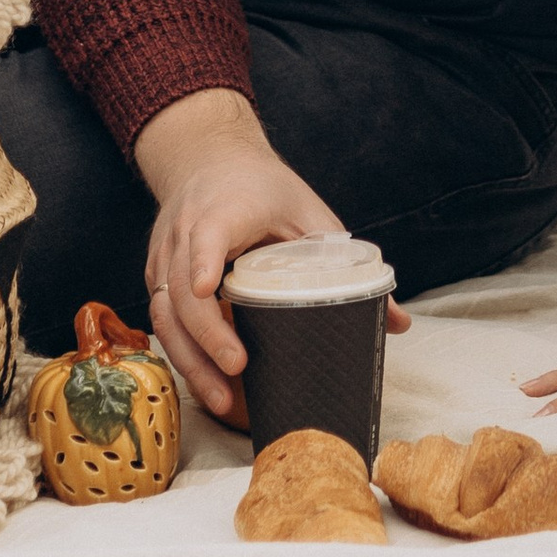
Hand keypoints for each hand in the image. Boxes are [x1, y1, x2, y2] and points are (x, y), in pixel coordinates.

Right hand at [131, 89, 409, 423]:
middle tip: (237, 368)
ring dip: (189, 359)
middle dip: (206, 335)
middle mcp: (185, 232)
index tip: (212, 289)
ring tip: (219, 398)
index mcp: (223, 210)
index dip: (206, 261)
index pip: (207, 235)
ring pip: (164, 313)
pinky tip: (206, 383)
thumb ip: (346, 262)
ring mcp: (165, 256)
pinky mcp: (157, 275)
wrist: (209, 159)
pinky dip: (181, 353)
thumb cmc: (264, 188)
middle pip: (183, 290)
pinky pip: (161, 319)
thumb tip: (398, 322)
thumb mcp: (309, 213)